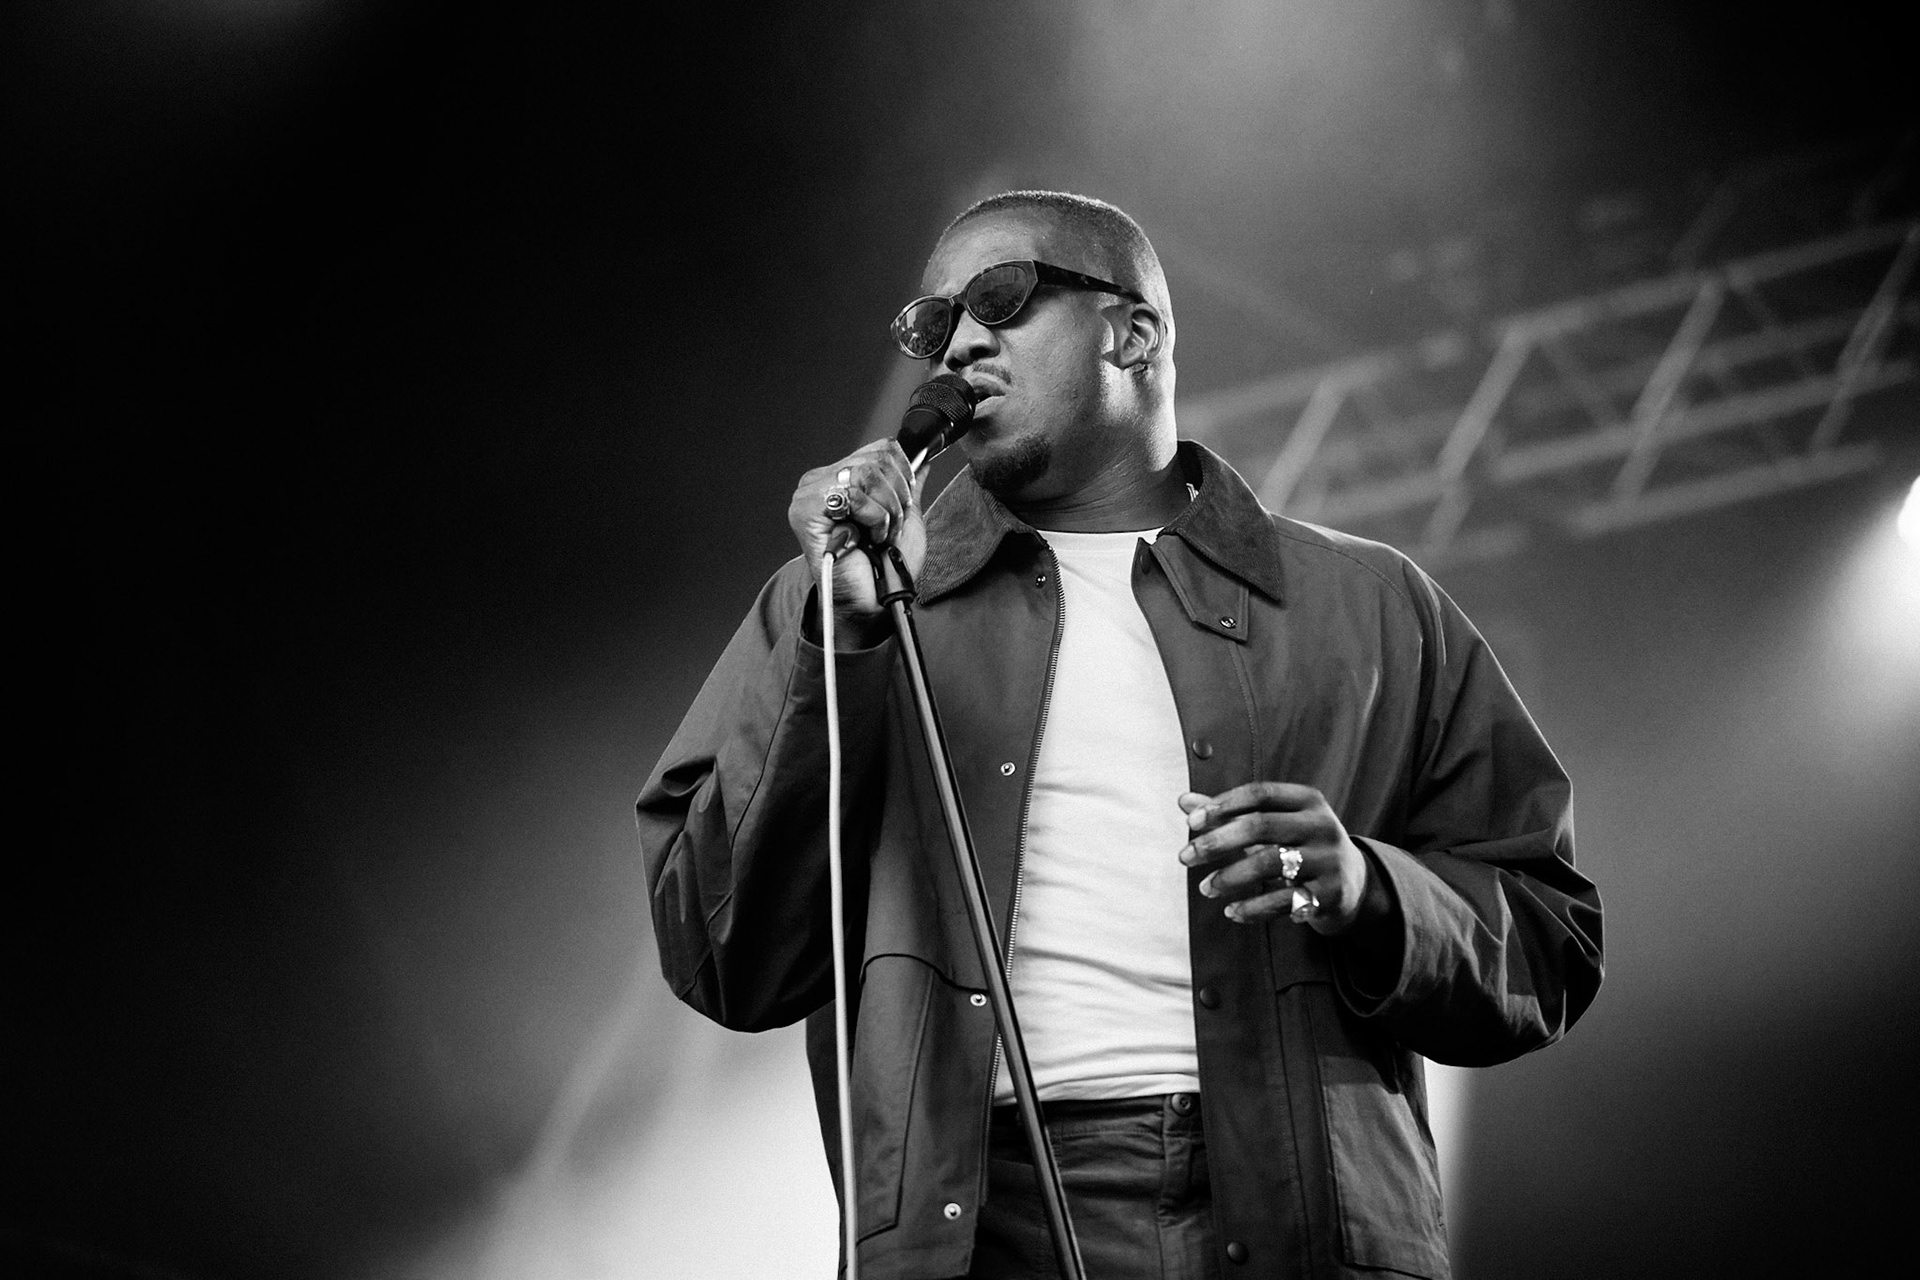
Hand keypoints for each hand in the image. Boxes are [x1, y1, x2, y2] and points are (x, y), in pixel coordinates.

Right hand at [787, 439, 925, 631]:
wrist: (872, 601)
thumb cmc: (884, 567)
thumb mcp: (905, 516)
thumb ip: (909, 485)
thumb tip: (924, 458)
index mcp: (842, 477)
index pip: (881, 448)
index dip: (903, 476)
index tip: (902, 506)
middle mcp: (822, 481)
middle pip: (878, 460)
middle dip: (896, 498)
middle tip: (887, 528)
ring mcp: (810, 494)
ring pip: (868, 476)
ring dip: (885, 513)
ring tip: (875, 536)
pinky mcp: (806, 510)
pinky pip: (855, 496)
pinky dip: (872, 519)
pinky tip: (862, 539)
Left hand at [1177, 783, 1374, 933]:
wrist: (1353, 884)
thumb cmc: (1302, 846)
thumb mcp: (1276, 824)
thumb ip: (1231, 814)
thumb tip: (1184, 802)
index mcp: (1308, 801)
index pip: (1260, 793)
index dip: (1223, 804)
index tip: (1192, 821)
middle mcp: (1321, 825)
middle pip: (1261, 826)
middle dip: (1218, 842)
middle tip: (1185, 856)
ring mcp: (1328, 860)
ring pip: (1270, 863)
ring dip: (1231, 876)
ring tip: (1206, 888)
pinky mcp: (1330, 894)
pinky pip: (1284, 900)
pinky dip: (1254, 907)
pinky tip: (1233, 911)